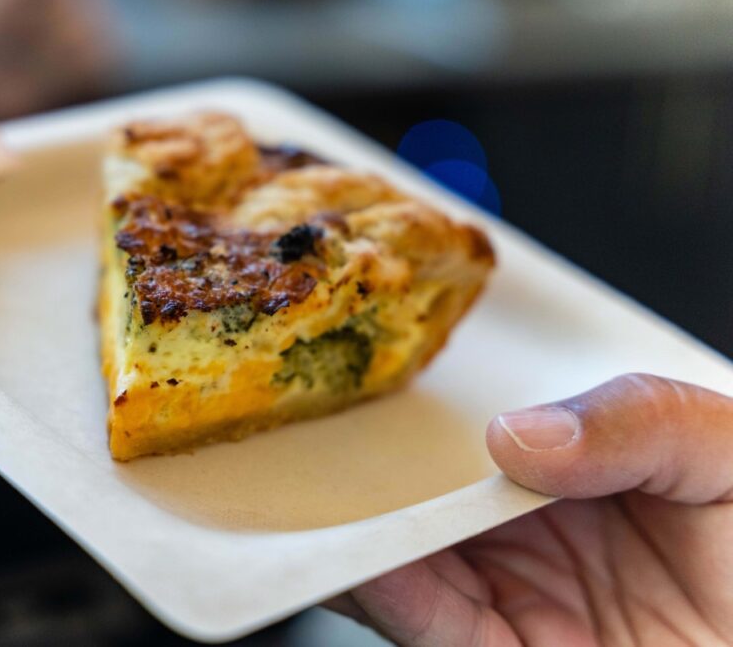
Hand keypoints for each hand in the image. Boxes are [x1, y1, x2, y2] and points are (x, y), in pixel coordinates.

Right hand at [330, 373, 732, 645]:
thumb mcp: (728, 451)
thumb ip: (635, 420)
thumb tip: (517, 434)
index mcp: (569, 465)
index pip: (474, 427)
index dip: (417, 404)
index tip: (366, 376)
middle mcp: (526, 531)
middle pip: (422, 494)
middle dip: (360, 467)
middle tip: (307, 429)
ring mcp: (513, 598)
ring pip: (407, 561)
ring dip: (356, 531)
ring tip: (310, 493)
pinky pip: (435, 625)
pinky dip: (392, 593)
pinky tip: (368, 558)